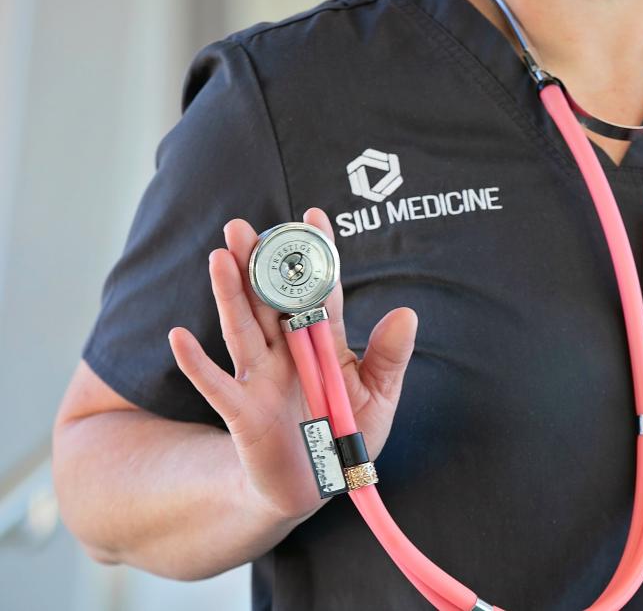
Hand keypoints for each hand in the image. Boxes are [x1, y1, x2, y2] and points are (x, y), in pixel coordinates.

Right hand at [168, 208, 417, 524]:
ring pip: (242, 328)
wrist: (320, 482)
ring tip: (219, 256)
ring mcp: (261, 378)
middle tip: (244, 226)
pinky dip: (196, 364)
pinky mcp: (243, 412)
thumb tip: (407, 312)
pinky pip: (216, 385)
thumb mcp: (379, 395)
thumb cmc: (347, 433)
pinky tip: (178, 336)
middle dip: (258, 264)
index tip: (313, 215)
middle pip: (269, 301)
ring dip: (229, 295)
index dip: (316, 256)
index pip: (319, 290)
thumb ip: (390, 356)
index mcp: (321, 342)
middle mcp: (286, 352)